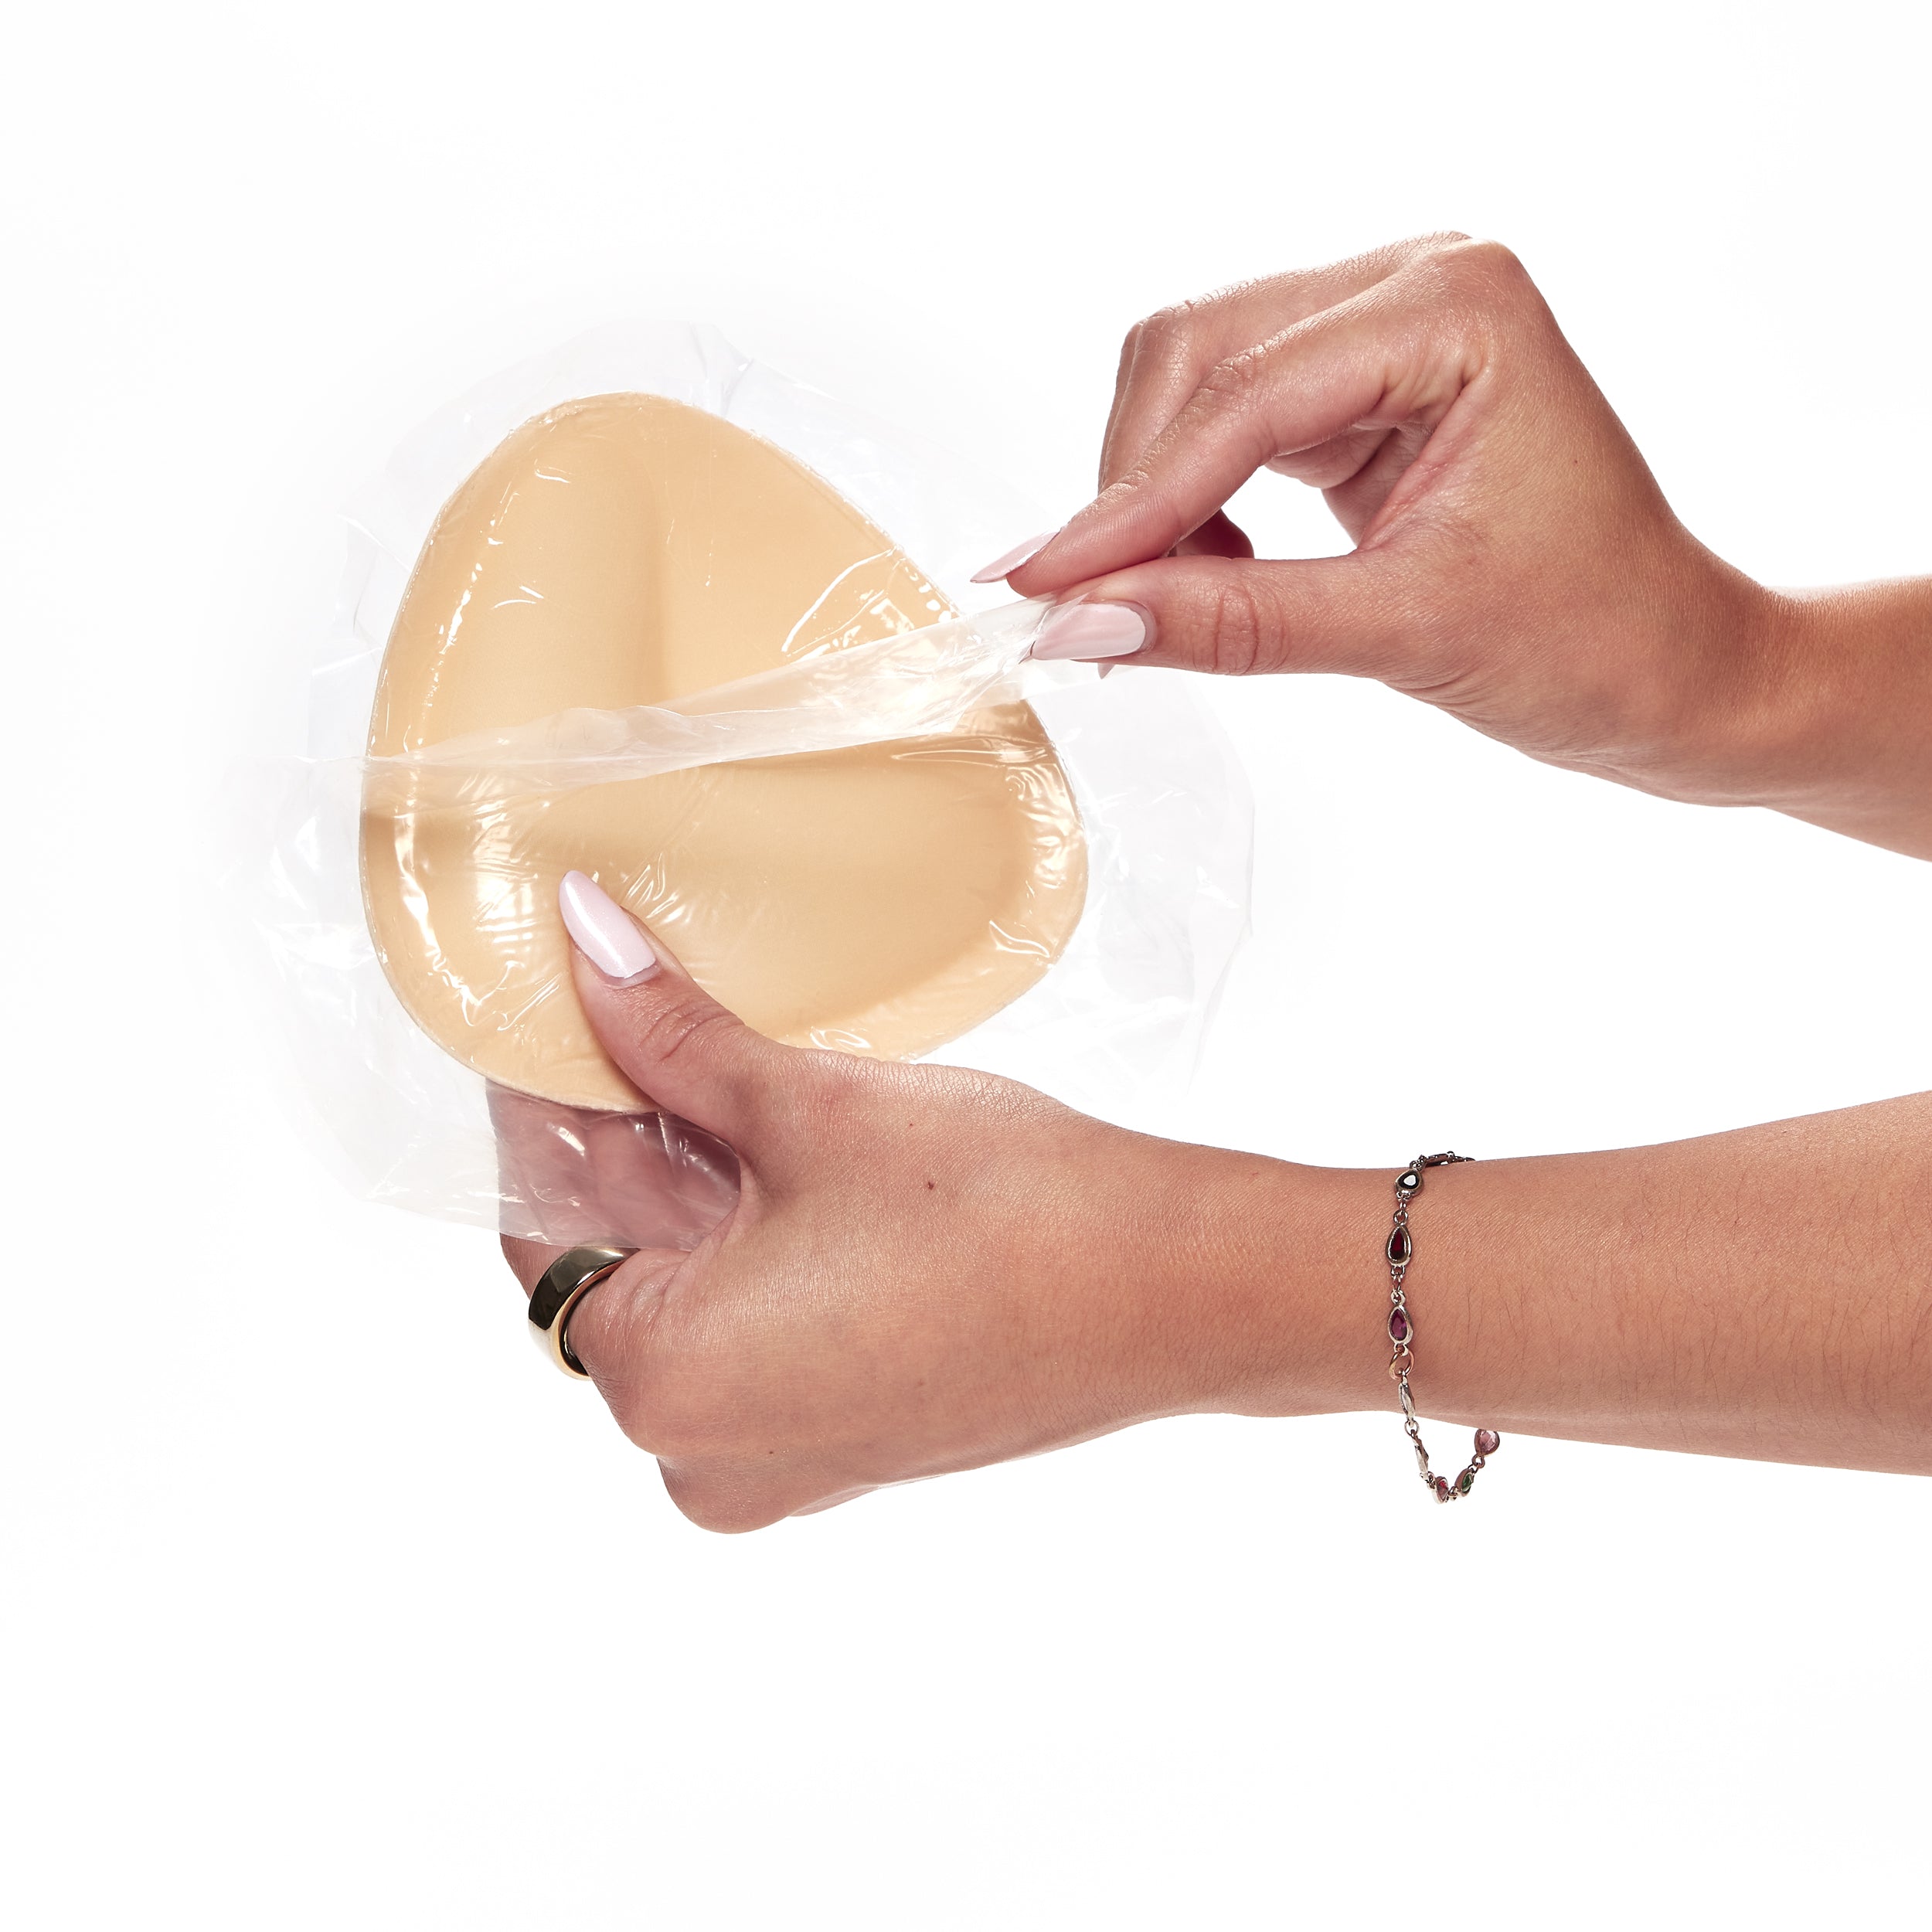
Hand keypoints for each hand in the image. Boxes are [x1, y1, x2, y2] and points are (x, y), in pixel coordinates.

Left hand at [500, 874, 1331, 1529]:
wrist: (1174, 1291)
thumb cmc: (1000, 1213)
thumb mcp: (810, 1107)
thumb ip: (673, 1034)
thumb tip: (586, 942)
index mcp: (662, 1386)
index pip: (544, 1226)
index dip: (544, 1110)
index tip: (551, 1022)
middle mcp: (703, 1455)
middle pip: (619, 1266)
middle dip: (626, 1142)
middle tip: (637, 1015)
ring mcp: (783, 1463)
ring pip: (695, 1298)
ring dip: (695, 1189)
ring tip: (713, 1065)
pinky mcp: (853, 1442)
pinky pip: (760, 1333)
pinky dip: (755, 1247)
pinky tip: (782, 1149)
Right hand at [1006, 233, 1873, 822]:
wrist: (1673, 668)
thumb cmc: (1595, 638)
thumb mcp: (1404, 633)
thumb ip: (1231, 621)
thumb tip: (1079, 625)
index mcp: (1455, 306)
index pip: (1243, 396)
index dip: (1131, 503)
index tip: (1039, 589)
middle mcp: (1415, 283)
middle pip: (1194, 351)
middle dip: (1130, 485)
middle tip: (1078, 607)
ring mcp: (1382, 325)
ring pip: (1190, 377)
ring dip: (1149, 491)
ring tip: (1157, 599)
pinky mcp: (1357, 382)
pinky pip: (1223, 417)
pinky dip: (1184, 497)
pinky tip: (1198, 570)